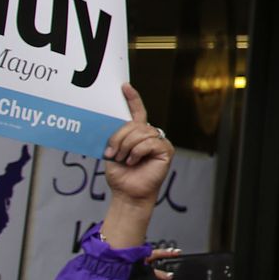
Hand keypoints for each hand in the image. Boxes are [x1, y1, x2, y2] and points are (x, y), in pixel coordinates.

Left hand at [103, 84, 173, 206]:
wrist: (128, 193)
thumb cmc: (121, 176)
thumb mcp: (113, 152)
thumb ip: (116, 137)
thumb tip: (112, 125)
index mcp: (137, 134)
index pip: (137, 113)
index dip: (133, 99)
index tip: (124, 86)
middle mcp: (150, 135)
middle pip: (135, 124)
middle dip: (120, 137)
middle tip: (113, 153)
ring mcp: (159, 142)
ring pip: (141, 132)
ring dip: (127, 146)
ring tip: (124, 159)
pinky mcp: (166, 150)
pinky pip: (149, 142)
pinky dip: (138, 152)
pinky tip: (134, 161)